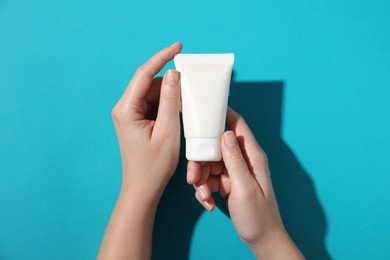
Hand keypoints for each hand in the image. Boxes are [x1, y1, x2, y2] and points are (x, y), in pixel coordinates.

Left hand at [99, 42, 181, 259]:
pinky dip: (167, 104)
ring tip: (187, 102)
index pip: (144, 74)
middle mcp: (124, 108)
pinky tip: (179, 110)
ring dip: (170, 94)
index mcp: (126, 109)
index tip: (178, 47)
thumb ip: (170, 101)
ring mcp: (130, 114)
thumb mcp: (168, 132)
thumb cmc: (154, 166)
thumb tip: (173, 74)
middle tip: (192, 82)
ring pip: (152, 93)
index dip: (162, 57)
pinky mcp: (137, 120)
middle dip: (170, 81)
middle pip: (149, 83)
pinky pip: (153, 104)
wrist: (143, 188)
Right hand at [187, 108, 303, 258]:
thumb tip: (225, 133)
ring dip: (201, 179)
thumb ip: (234, 160)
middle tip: (193, 178)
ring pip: (209, 164)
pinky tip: (208, 202)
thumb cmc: (258, 216)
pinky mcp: (227, 182)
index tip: (203, 112)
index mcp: (252, 156)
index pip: (237, 125)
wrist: (261, 238)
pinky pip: (209, 178)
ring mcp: (234, 172)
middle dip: (201, 161)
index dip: (222, 115)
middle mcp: (243, 160)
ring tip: (203, 196)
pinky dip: (204, 189)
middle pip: (215, 147)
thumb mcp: (244, 187)